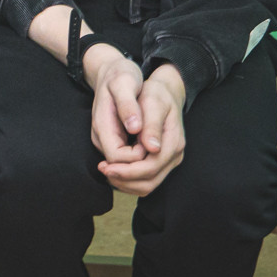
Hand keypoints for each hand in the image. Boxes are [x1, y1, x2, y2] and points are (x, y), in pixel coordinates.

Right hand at [86, 46, 147, 168]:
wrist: (113, 72)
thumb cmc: (121, 75)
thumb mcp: (125, 82)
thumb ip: (128, 106)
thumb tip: (135, 128)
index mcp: (103, 126)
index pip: (118, 159)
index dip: (138, 157)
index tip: (150, 142)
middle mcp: (102, 139)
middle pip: (120, 173)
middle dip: (143, 170)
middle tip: (159, 152)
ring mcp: (108, 143)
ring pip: (125, 175)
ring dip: (145, 172)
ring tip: (158, 153)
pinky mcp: (117, 144)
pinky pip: (130, 167)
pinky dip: (144, 166)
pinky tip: (154, 151)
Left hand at [100, 65, 185, 195]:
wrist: (166, 91)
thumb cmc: (156, 93)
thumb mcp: (152, 101)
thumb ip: (151, 124)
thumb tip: (151, 148)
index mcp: (173, 141)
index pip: (150, 167)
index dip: (127, 171)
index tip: (106, 166)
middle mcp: (174, 154)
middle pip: (149, 182)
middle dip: (124, 180)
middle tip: (102, 170)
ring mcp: (169, 160)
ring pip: (148, 185)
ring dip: (126, 183)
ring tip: (106, 171)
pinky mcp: (162, 160)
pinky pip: (146, 179)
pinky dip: (130, 180)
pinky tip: (114, 169)